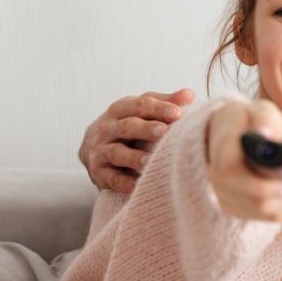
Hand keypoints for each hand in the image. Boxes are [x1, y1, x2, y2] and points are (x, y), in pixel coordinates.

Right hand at [80, 89, 195, 192]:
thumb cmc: (127, 126)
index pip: (139, 105)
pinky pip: (111, 178)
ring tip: (148, 160)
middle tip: (163, 131)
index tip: (177, 113)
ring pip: (116, 152)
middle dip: (145, 128)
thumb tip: (189, 94)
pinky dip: (123, 182)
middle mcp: (107, 128)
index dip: (159, 108)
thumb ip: (164, 102)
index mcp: (120, 109)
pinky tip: (136, 186)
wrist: (92, 148)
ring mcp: (101, 151)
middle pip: (127, 126)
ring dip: (133, 157)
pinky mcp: (99, 172)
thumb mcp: (141, 111)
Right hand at [205, 99, 281, 230]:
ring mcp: (230, 200)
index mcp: (222, 159)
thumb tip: (268, 136)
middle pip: (261, 203)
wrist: (232, 134)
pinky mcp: (243, 210)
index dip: (268, 187)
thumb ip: (264, 120)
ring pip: (271, 214)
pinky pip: (274, 217)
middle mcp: (221, 185)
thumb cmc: (250, 120)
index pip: (240, 180)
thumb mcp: (258, 111)